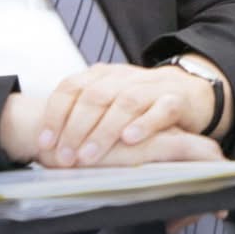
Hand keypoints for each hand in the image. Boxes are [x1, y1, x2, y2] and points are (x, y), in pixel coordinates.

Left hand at [37, 62, 220, 166]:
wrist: (190, 90)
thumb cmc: (141, 103)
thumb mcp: (109, 102)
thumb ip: (81, 114)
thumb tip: (45, 146)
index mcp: (103, 75)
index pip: (72, 86)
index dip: (55, 114)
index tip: (44, 143)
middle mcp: (125, 77)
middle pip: (95, 96)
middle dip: (76, 129)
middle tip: (65, 158)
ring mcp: (152, 87)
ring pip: (126, 103)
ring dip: (104, 131)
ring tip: (90, 156)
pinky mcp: (176, 100)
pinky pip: (161, 109)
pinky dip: (145, 124)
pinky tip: (130, 140)